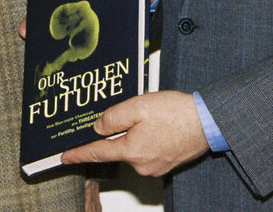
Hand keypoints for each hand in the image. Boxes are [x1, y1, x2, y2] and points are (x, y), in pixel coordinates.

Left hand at [60, 91, 209, 175]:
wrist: (208, 122)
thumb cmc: (177, 113)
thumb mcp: (138, 106)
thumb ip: (113, 117)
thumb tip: (98, 127)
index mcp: (131, 150)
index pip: (97, 152)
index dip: (78, 154)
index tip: (64, 157)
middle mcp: (142, 164)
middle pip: (118, 147)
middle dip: (120, 131)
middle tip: (137, 113)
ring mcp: (155, 167)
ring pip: (134, 148)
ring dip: (137, 134)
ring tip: (154, 117)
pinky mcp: (166, 164)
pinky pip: (148, 151)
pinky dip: (149, 138)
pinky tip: (159, 126)